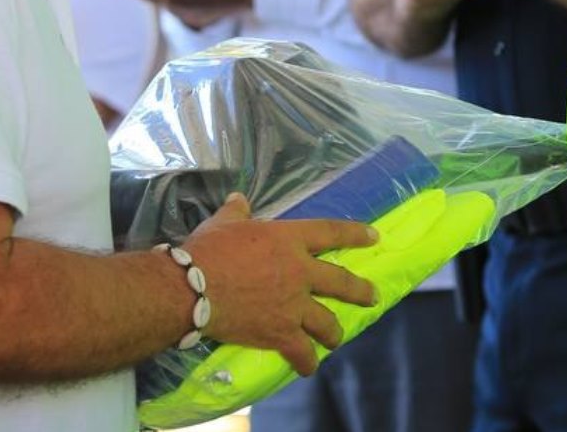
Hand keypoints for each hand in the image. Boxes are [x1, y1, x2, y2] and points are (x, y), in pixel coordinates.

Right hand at [184, 193, 377, 375]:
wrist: (192, 289)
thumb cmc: (208, 250)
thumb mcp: (223, 223)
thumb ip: (237, 211)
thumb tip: (239, 199)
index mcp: (288, 239)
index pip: (331, 233)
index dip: (355, 235)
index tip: (374, 238)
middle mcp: (299, 272)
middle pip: (340, 282)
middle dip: (360, 291)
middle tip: (372, 296)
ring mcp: (293, 305)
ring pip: (327, 322)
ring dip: (335, 332)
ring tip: (337, 338)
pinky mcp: (280, 333)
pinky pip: (302, 352)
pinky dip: (307, 361)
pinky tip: (309, 367)